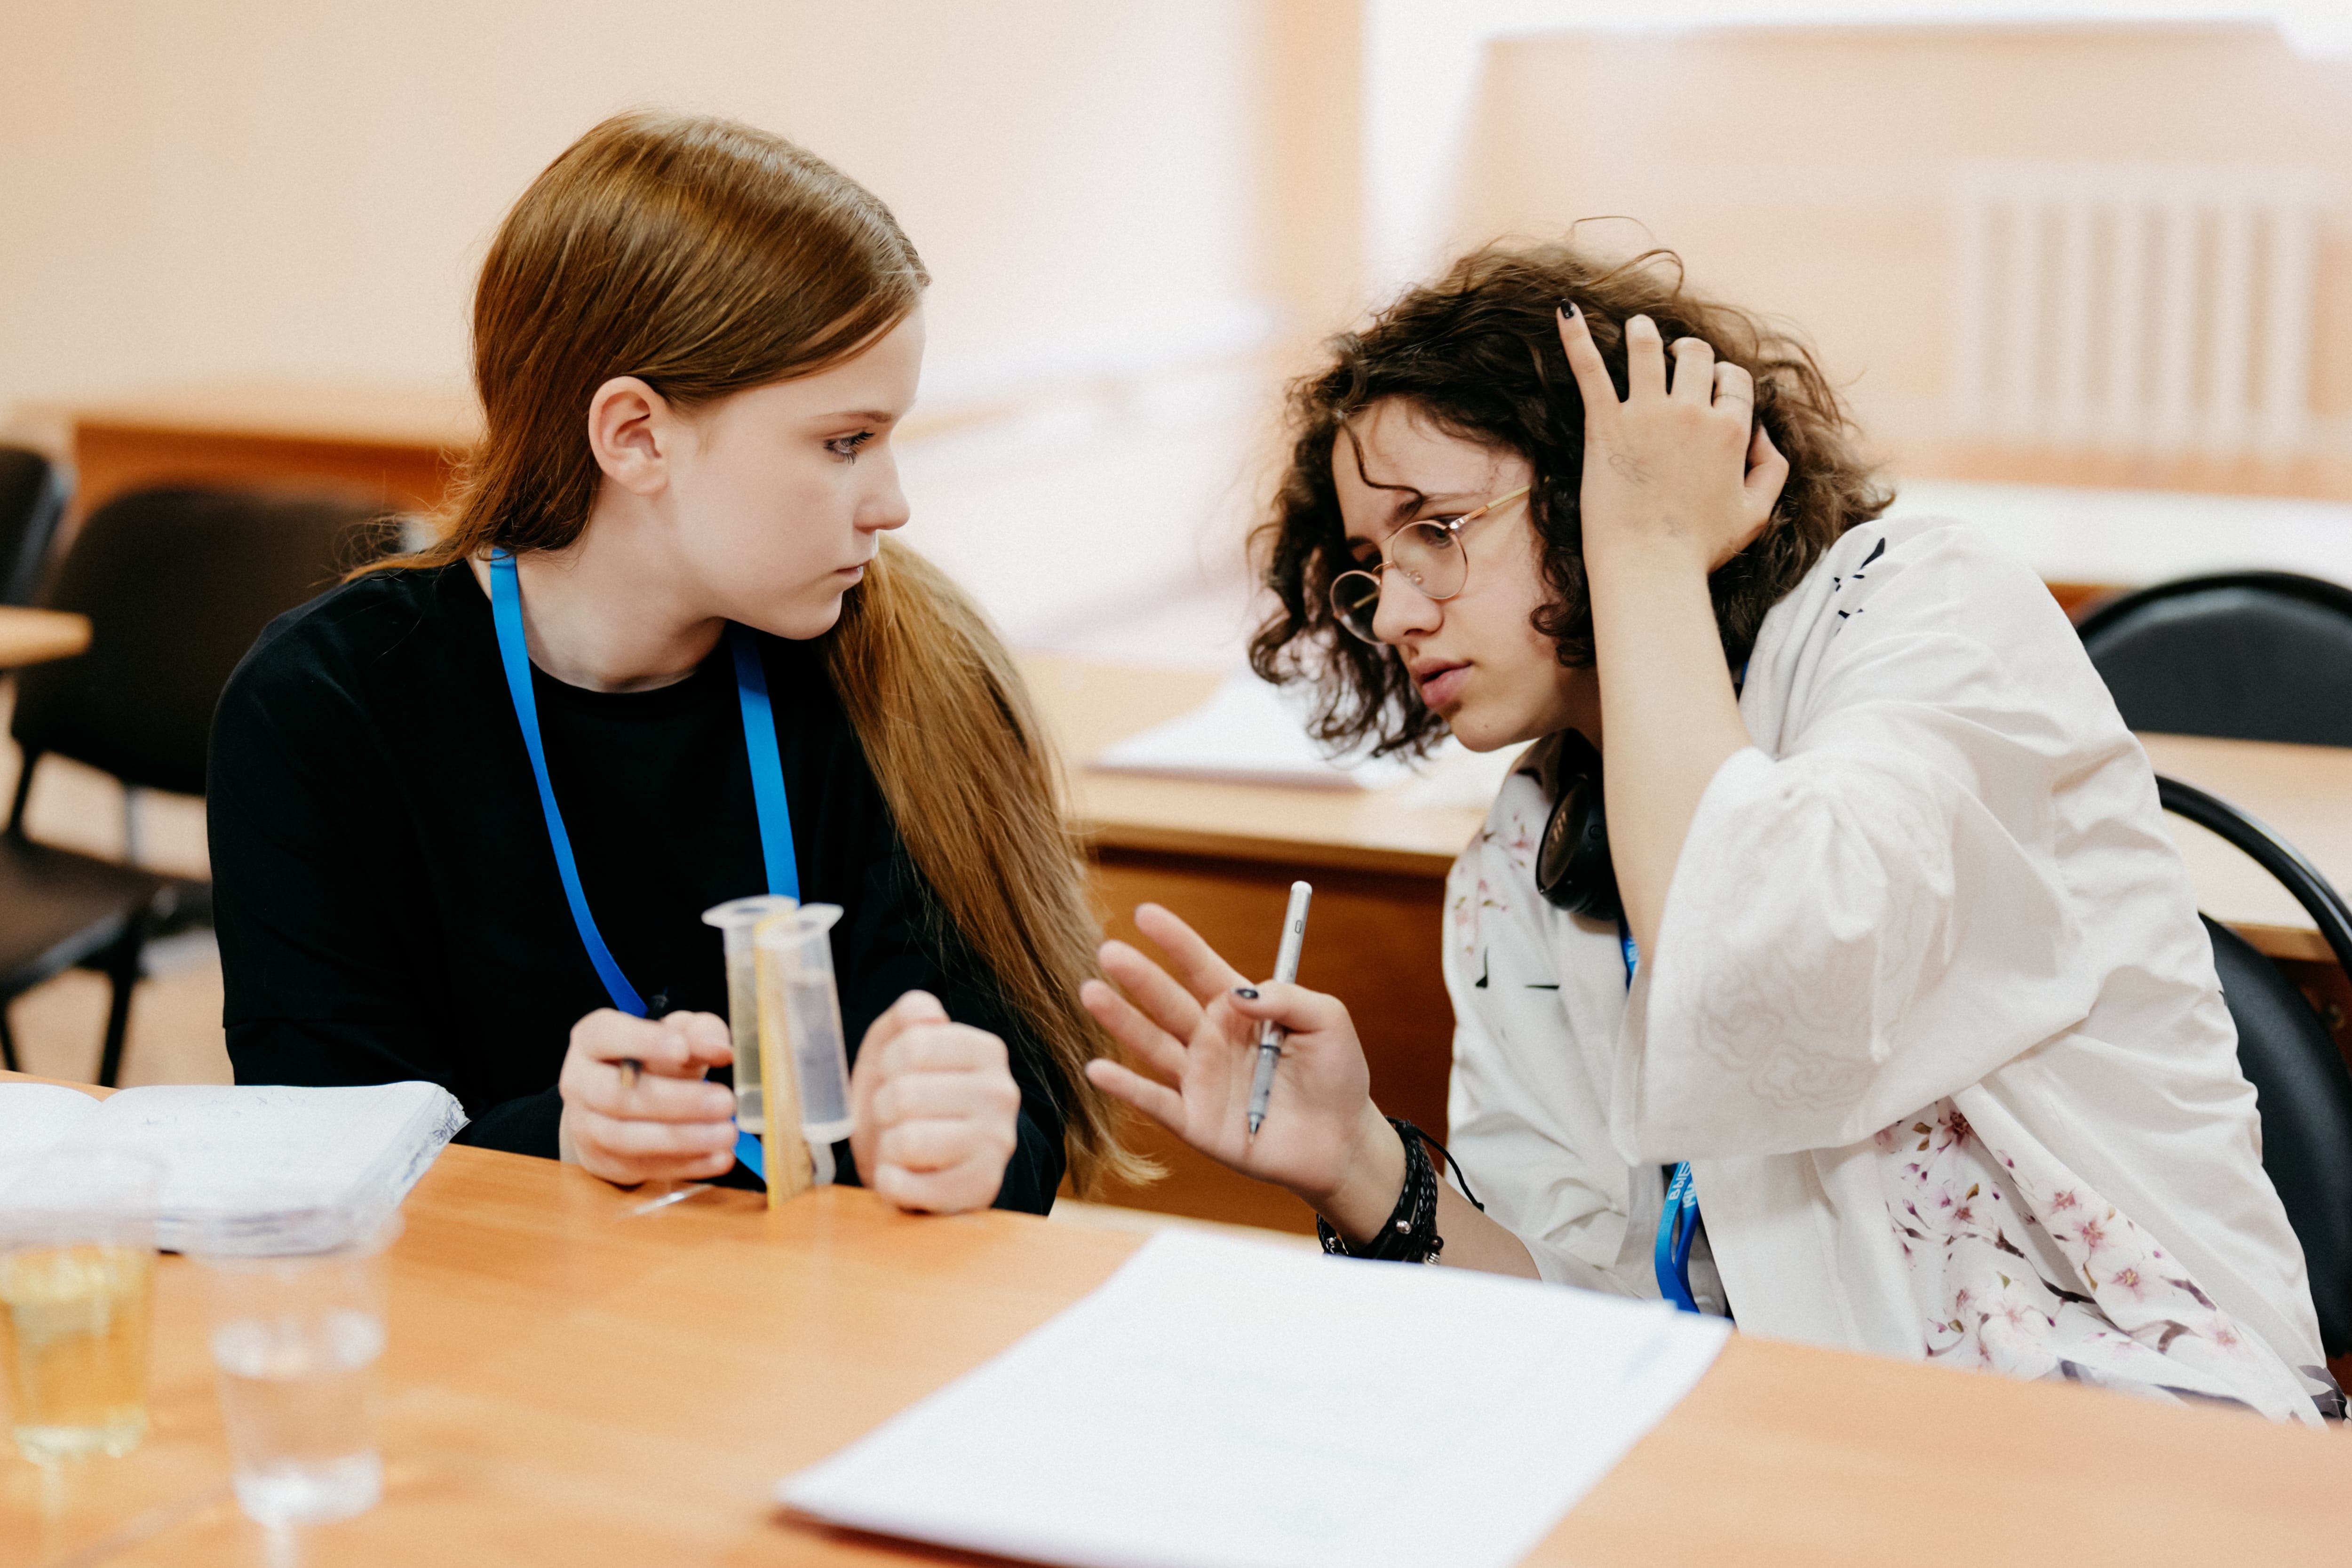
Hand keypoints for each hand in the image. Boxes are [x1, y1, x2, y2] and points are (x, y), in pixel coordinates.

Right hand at [557, 1009, 737, 1185]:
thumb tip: (721, 1048)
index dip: (643, 1042)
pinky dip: (686, 1164)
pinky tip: (720, 1157)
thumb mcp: (677, 1035)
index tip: (683, 1049)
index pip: (606, 1036)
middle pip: (617, 1095)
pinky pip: (642, 1167)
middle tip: (725, 1100)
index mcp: (591, 1040)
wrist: (621, 1106)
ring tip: (727, 1132)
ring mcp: (586, 1127)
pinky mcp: (604, 1162)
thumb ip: (700, 1032)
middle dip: (675, 1100)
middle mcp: (579, 1083)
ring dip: (682, 1138)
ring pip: (626, 1138)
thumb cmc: (654, 1060)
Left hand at [849, 991, 1021, 1213]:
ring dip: (886, 1148)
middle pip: (905, 1094)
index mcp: (987, 1051)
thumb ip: (908, 1015)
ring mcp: (997, 1145)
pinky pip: (905, 1186)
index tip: (896, 1076)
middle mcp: (1002, 1094)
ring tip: (901, 1148)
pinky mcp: (980, 1189)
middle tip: (895, 1119)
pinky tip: (902, 1176)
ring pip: (906, 1141)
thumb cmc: (906, 1100)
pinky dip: (889, 1184)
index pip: (913, 1045)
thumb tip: (928, 1016)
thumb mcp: (897, 1046)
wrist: (924, 1164)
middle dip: (883, 1110)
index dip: (887, 1065)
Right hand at [1079, 903, 1398, 1225]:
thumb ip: (1288, 998)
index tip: (1144, 912)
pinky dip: (1126, 1088)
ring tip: (1090, 992)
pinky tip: (1098, 1068)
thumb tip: (1237, 994)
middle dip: (1138, 976)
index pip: (1199, 966)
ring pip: (1152, 1045)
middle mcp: (1211, 1040)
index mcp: (1240, 1010)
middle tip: (1108, 950)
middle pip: (1167, 1002)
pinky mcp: (1194, 1122)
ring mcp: (1199, 1080)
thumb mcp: (1328, 1021)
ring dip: (1121, 1020)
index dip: (1175, 940)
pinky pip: (1155, 1101)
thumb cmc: (1337, 1076)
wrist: (1341, 1144)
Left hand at [1559, 305, 1788, 573]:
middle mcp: (1692, 413)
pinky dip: (1576, 337)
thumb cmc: (1700, 548)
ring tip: (1637, 329)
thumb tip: (1764, 435)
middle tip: (1674, 356)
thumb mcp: (1757, 513)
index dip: (1723, 378)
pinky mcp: (1605, 425)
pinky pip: (1590, 370)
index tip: (1711, 385)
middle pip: (1695, 357)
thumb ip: (1772, 469)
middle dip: (1688, 352)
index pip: (1733, 380)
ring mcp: (1647, 415)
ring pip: (1648, 350)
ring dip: (1644, 334)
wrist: (1650, 567)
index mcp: (1732, 430)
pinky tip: (1565, 310)